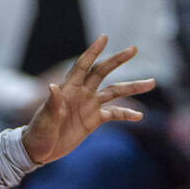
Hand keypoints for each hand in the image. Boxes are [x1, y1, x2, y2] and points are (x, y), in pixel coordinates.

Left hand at [20, 35, 154, 164]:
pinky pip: (114, 114)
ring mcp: (89, 106)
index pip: (82, 66)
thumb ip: (51, 104)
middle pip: (102, 72)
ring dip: (132, 87)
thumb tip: (52, 86)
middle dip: (117, 60)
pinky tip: (139, 116)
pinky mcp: (93, 120)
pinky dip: (126, 114)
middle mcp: (81, 94)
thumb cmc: (37, 134)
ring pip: (114, 92)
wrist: (38, 151)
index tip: (104, 37)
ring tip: (151, 82)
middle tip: (133, 49)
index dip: (92, 52)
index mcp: (68, 89)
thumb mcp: (44, 120)